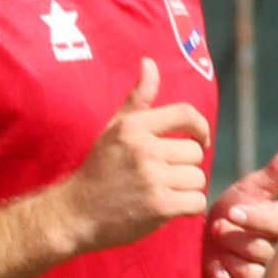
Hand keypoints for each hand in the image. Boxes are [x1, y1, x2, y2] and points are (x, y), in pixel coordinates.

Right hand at [68, 59, 210, 253]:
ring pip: (198, 178)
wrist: (76, 214)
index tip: (199, 140)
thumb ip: (138, 98)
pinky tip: (172, 208)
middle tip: (167, 176)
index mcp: (134, 126)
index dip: (201, 127)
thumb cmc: (99, 169)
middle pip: (195, 151)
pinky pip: (196, 201)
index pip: (186, 114)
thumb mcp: (114, 129)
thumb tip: (150, 63)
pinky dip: (189, 207)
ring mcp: (152, 178)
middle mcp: (144, 148)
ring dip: (188, 188)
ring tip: (166, 192)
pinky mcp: (160, 206)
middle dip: (186, 165)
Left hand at [202, 132, 277, 277]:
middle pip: (267, 255)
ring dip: (229, 261)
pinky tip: (214, 271)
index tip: (233, 211)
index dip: (258, 220)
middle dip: (237, 240)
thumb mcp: (254, 189)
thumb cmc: (232, 212)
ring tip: (215, 250)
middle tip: (218, 228)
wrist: (200, 244)